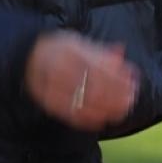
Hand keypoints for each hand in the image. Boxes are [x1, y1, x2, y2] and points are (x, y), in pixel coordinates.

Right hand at [23, 31, 139, 131]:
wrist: (29, 57)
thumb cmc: (60, 49)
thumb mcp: (80, 42)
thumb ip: (101, 51)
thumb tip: (122, 52)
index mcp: (68, 50)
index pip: (97, 67)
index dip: (116, 77)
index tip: (132, 82)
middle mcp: (58, 68)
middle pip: (92, 86)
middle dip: (115, 95)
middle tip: (130, 99)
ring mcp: (51, 87)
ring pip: (82, 102)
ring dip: (105, 109)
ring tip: (121, 111)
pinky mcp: (47, 102)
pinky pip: (69, 114)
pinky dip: (88, 119)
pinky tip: (102, 120)